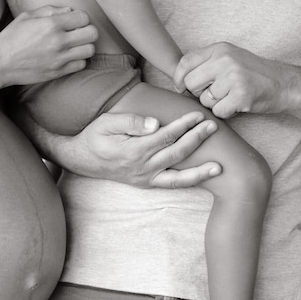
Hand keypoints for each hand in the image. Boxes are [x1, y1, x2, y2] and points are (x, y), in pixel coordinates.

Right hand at [0, 6, 97, 87]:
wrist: (0, 64)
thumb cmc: (11, 38)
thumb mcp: (26, 17)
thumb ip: (50, 10)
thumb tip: (69, 11)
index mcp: (51, 24)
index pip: (83, 17)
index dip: (80, 18)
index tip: (73, 22)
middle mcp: (58, 41)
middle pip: (92, 34)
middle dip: (86, 31)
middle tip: (77, 33)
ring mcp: (59, 59)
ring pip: (89, 50)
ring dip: (84, 46)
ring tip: (73, 46)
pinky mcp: (58, 72)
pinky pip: (81, 65)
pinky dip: (78, 60)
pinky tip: (67, 57)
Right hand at [67, 111, 220, 187]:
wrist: (82, 159)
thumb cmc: (95, 137)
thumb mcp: (107, 122)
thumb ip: (131, 122)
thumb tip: (154, 123)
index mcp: (134, 150)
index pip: (166, 136)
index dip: (183, 125)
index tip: (197, 115)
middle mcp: (142, 167)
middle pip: (176, 154)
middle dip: (196, 140)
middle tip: (212, 127)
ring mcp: (145, 178)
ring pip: (177, 177)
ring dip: (199, 171)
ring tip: (218, 166)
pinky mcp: (146, 183)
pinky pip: (170, 184)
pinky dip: (188, 182)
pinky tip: (202, 176)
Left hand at [172, 42, 289, 118]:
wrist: (285, 84)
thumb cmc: (252, 74)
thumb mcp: (229, 58)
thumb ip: (205, 63)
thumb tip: (177, 79)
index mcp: (220, 49)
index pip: (185, 62)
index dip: (178, 78)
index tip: (181, 87)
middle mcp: (225, 60)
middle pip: (190, 84)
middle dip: (198, 93)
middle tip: (216, 93)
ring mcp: (234, 77)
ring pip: (204, 100)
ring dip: (215, 104)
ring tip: (231, 96)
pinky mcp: (241, 95)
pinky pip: (218, 111)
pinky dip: (226, 113)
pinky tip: (238, 104)